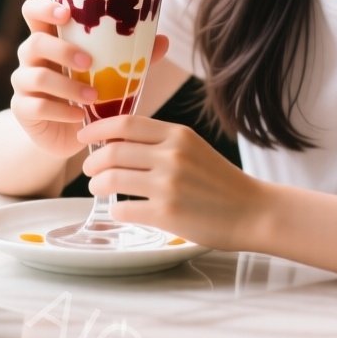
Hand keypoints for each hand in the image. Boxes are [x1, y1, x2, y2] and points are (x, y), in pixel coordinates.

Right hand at [10, 0, 167, 158]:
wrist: (67, 135)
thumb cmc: (89, 93)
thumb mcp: (109, 73)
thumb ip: (133, 57)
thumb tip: (163, 40)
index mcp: (51, 38)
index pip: (33, 11)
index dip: (45, 7)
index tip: (67, 12)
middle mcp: (32, 57)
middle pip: (35, 42)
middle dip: (63, 50)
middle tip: (90, 62)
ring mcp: (23, 83)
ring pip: (35, 77)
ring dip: (67, 86)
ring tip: (94, 97)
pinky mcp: (23, 110)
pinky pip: (36, 107)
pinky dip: (61, 112)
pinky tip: (79, 116)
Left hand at [77, 115, 267, 251]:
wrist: (253, 211)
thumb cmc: (221, 181)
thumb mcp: (194, 148)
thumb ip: (162, 142)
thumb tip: (119, 141)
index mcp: (178, 135)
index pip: (125, 123)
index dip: (97, 128)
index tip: (83, 135)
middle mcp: (171, 156)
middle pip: (113, 151)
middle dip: (92, 161)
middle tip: (89, 169)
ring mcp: (168, 185)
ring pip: (112, 179)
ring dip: (97, 185)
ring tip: (98, 189)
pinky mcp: (167, 214)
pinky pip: (123, 209)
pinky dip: (114, 209)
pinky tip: (119, 210)